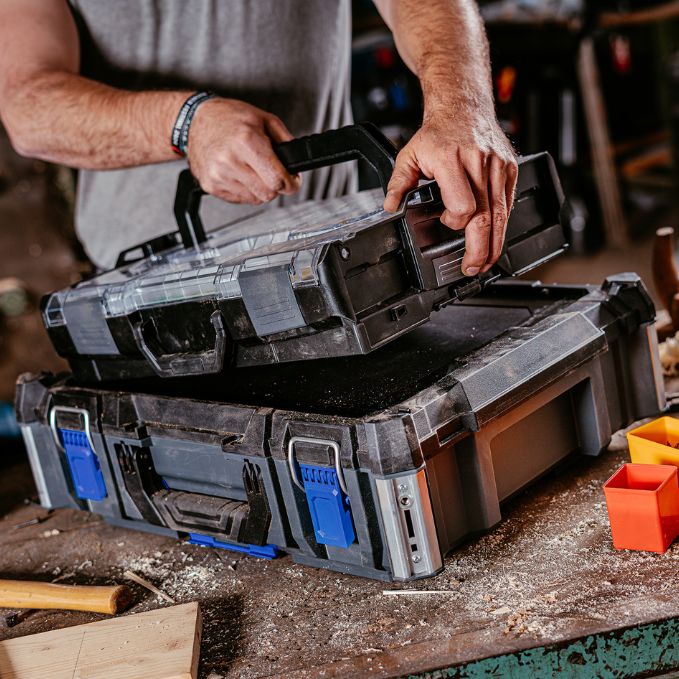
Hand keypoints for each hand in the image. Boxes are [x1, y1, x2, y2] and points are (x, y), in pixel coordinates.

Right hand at [187, 98, 300, 203]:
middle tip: (273, 173)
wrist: (194, 120)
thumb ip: (285, 141)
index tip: (292, 181)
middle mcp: (230, 160)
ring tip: (252, 168)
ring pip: (255, 199)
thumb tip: (296, 162)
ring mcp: (218, 175)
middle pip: (268, 193)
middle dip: (276, 186)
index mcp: (246, 141)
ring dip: (260, 188)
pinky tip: (240, 173)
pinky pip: (240, 199)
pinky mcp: (211, 185)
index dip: (291, 184)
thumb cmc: (228, 117)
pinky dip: (246, 190)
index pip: (277, 179)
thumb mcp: (264, 119)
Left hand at [383, 108, 517, 275]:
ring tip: (485, 261)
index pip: (462, 206)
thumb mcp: (408, 155)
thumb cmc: (437, 132)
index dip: (453, 222)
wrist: (463, 106)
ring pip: (500, 214)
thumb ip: (398, 184)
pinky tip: (494, 238)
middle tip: (471, 267)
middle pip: (484, 217)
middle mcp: (477, 163)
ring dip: (494, 243)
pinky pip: (507, 203)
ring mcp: (497, 166)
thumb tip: (390, 207)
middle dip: (479, 249)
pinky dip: (501, 224)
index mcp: (450, 160)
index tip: (445, 221)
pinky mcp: (510, 168)